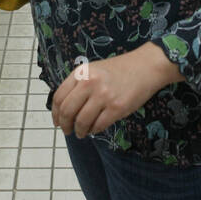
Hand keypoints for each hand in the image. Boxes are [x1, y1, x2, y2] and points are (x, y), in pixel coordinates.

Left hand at [51, 43, 182, 137]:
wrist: (145, 66)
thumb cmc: (119, 69)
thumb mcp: (93, 70)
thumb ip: (78, 84)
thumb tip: (64, 108)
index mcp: (81, 73)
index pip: (59, 97)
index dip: (55, 114)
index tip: (57, 122)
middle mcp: (89, 83)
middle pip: (67, 111)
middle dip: (65, 125)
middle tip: (68, 131)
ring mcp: (103, 95)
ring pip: (82, 121)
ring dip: (79, 131)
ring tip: (82, 133)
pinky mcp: (117, 107)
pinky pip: (98, 125)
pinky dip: (94, 130)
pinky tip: (95, 129)